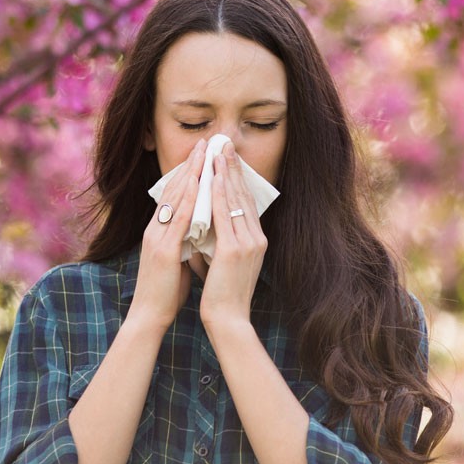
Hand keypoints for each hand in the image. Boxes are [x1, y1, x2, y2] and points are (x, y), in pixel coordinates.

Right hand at [129, 139, 205, 332]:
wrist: (149, 316)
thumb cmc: (166, 290)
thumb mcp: (176, 258)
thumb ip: (184, 240)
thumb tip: (200, 228)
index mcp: (158, 230)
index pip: (173, 194)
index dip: (187, 172)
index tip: (201, 155)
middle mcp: (154, 228)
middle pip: (172, 189)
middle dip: (190, 165)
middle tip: (204, 143)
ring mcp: (157, 237)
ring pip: (174, 198)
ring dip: (190, 174)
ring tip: (203, 154)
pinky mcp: (163, 250)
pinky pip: (178, 219)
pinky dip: (188, 199)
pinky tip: (198, 185)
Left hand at [200, 142, 266, 331]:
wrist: (228, 320)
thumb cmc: (223, 292)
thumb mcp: (225, 260)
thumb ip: (221, 239)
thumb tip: (207, 222)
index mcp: (256, 239)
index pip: (245, 201)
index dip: (236, 177)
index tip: (227, 157)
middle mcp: (256, 237)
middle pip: (242, 194)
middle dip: (232, 167)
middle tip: (224, 144)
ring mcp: (248, 243)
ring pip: (234, 200)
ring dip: (225, 173)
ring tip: (218, 151)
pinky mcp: (236, 250)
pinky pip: (225, 215)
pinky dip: (218, 194)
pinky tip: (213, 178)